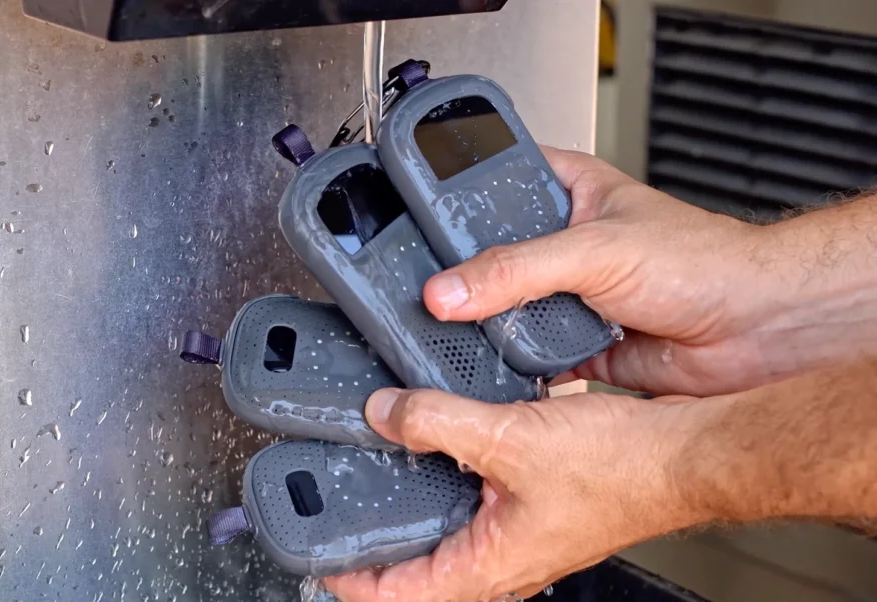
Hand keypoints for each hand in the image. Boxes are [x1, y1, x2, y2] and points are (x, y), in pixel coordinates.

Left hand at [323, 388, 700, 601]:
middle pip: (422, 568)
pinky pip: (476, 500)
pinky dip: (450, 477)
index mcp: (491, 564)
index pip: (402, 593)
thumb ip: (438, 422)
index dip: (354, 581)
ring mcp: (521, 534)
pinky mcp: (535, 505)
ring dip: (413, 509)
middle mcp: (504, 558)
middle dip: (378, 548)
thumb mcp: (510, 438)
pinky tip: (440, 443)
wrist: (683, 456)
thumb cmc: (621, 469)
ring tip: (376, 480)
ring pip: (450, 531)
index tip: (319, 560)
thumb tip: (387, 414)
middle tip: (340, 519)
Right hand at [422, 147, 861, 396]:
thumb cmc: (704, 263)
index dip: (450, 201)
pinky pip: (526, 354)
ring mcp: (567, 295)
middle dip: (461, 278)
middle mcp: (562, 243)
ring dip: (486, 325)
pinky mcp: (575, 343)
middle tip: (424, 291)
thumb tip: (448, 290)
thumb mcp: (595, 250)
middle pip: (488, 257)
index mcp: (567, 191)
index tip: (408, 224)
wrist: (755, 331)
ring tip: (452, 331)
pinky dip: (512, 364)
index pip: (492, 183)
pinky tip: (492, 366)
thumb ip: (515, 270)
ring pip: (504, 310)